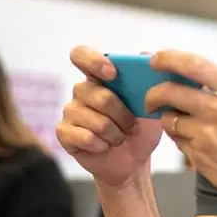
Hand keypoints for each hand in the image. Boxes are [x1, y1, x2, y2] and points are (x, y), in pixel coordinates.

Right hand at [56, 46, 162, 187]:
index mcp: (99, 77)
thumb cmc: (140, 130)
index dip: (93, 61)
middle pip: (98, 95)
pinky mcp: (64, 132)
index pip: (81, 56)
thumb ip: (149, 80)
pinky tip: (105, 146)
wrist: (133, 162)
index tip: (112, 74)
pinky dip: (102, 145)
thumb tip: (147, 54)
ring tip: (119, 138)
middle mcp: (82, 90)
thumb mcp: (153, 105)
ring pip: (95, 120)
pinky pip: (84, 137)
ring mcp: (70, 111)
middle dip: (122, 115)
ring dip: (115, 134)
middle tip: (131, 126)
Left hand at [146, 50, 216, 215]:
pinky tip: (197, 141)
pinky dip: (181, 139)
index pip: (193, 65)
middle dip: (153, 94)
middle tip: (151, 98)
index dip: (167, 58)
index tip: (155, 60)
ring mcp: (207, 136)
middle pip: (168, 92)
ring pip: (168, 120)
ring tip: (183, 123)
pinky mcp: (199, 157)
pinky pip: (177, 142)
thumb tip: (191, 74)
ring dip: (169, 119)